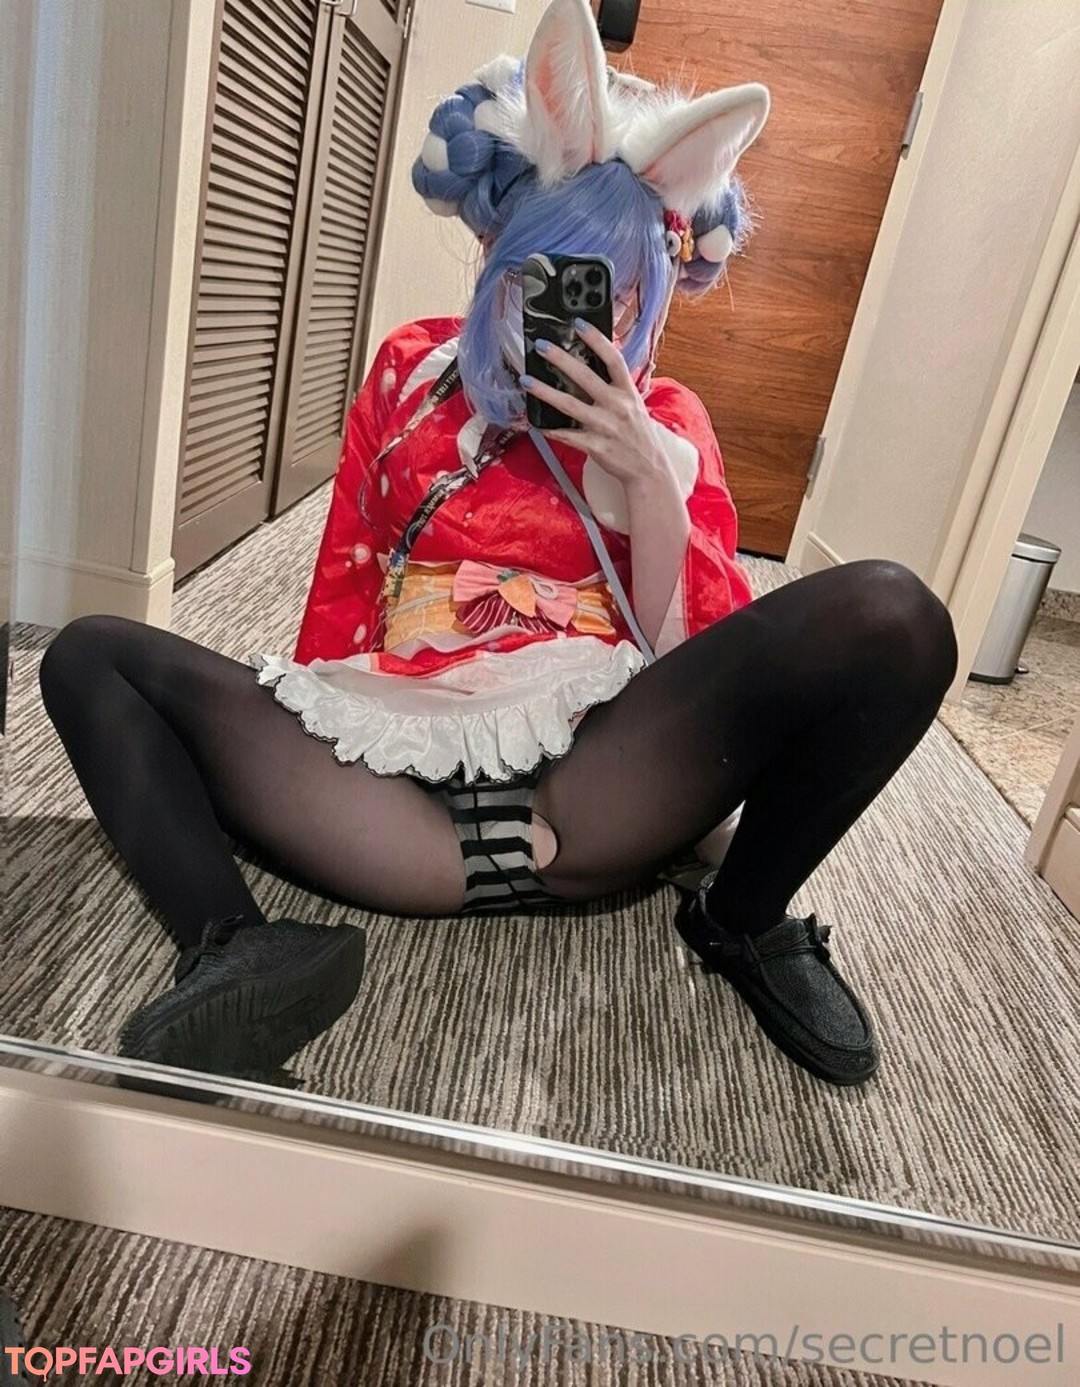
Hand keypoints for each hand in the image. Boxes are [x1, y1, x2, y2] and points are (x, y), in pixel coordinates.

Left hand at [520, 320, 667, 488]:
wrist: (649, 468)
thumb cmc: (637, 433)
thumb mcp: (634, 404)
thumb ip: (615, 385)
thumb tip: (592, 363)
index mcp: (628, 392)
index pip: (613, 359)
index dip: (596, 339)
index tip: (579, 324)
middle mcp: (617, 406)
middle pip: (586, 377)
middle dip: (561, 359)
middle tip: (541, 346)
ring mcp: (606, 427)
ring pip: (570, 406)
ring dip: (546, 392)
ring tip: (527, 381)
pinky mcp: (596, 447)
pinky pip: (568, 436)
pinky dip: (551, 429)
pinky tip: (536, 423)